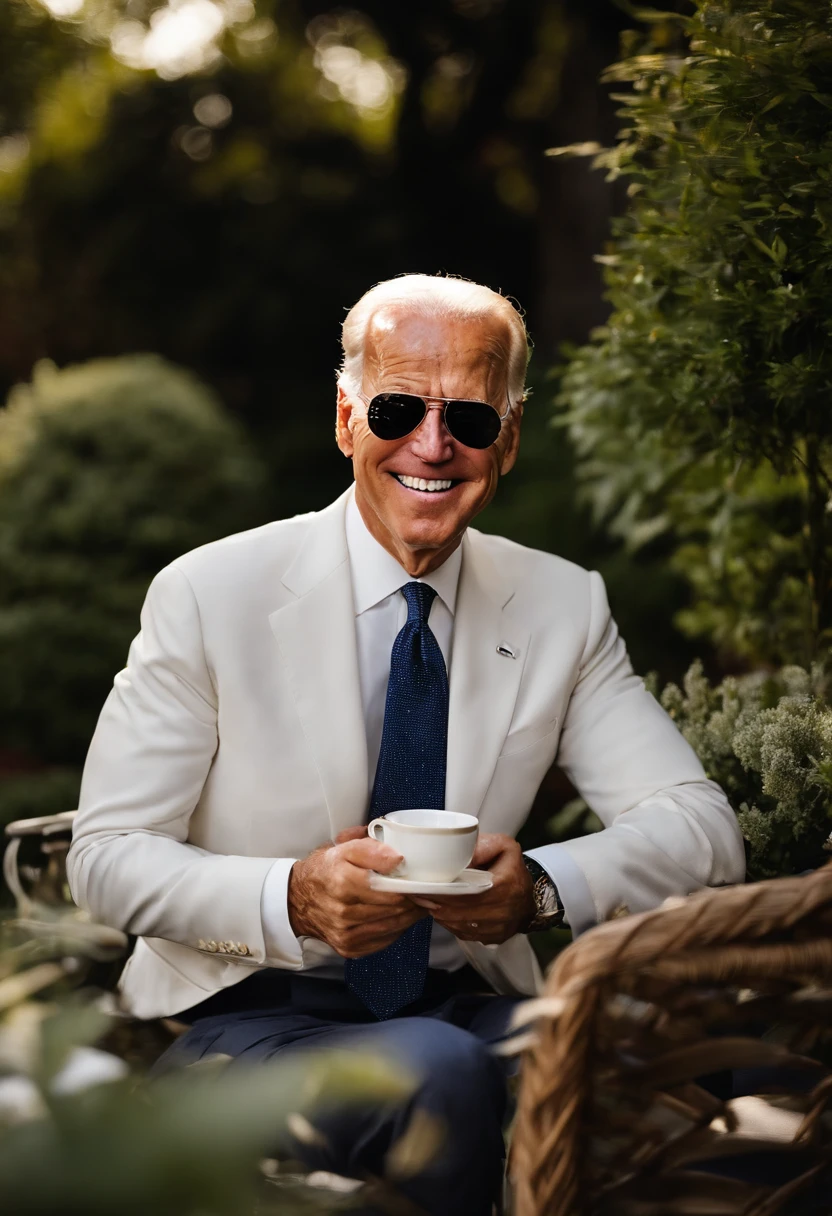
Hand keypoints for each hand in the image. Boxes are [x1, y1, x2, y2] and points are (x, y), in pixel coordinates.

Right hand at [287, 831, 425, 957]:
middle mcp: (343, 911)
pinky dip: (397, 928)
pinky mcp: (349, 947)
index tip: (423, 881)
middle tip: (424, 891)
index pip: (391, 889)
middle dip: (414, 900)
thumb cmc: (325, 870)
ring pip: (393, 925)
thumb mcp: (344, 848)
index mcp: (343, 882)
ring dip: (410, 915)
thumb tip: (398, 858)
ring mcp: (346, 933)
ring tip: (416, 903)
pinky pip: (384, 939)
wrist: (298, 899)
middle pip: (395, 908)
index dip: (412, 886)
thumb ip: (372, 848)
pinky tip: (399, 916)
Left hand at [413, 833, 533, 944]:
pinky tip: (441, 911)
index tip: (424, 885)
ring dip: (438, 913)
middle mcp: (502, 911)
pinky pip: (462, 933)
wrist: (530, 900)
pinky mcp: (491, 938)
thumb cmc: (513, 870)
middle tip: (416, 893)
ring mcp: (496, 928)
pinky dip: (448, 923)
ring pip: (457, 924)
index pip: (465, 892)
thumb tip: (458, 854)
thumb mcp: (505, 847)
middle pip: (457, 910)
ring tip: (424, 900)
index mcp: (504, 885)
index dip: (442, 891)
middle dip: (434, 902)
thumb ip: (483, 845)